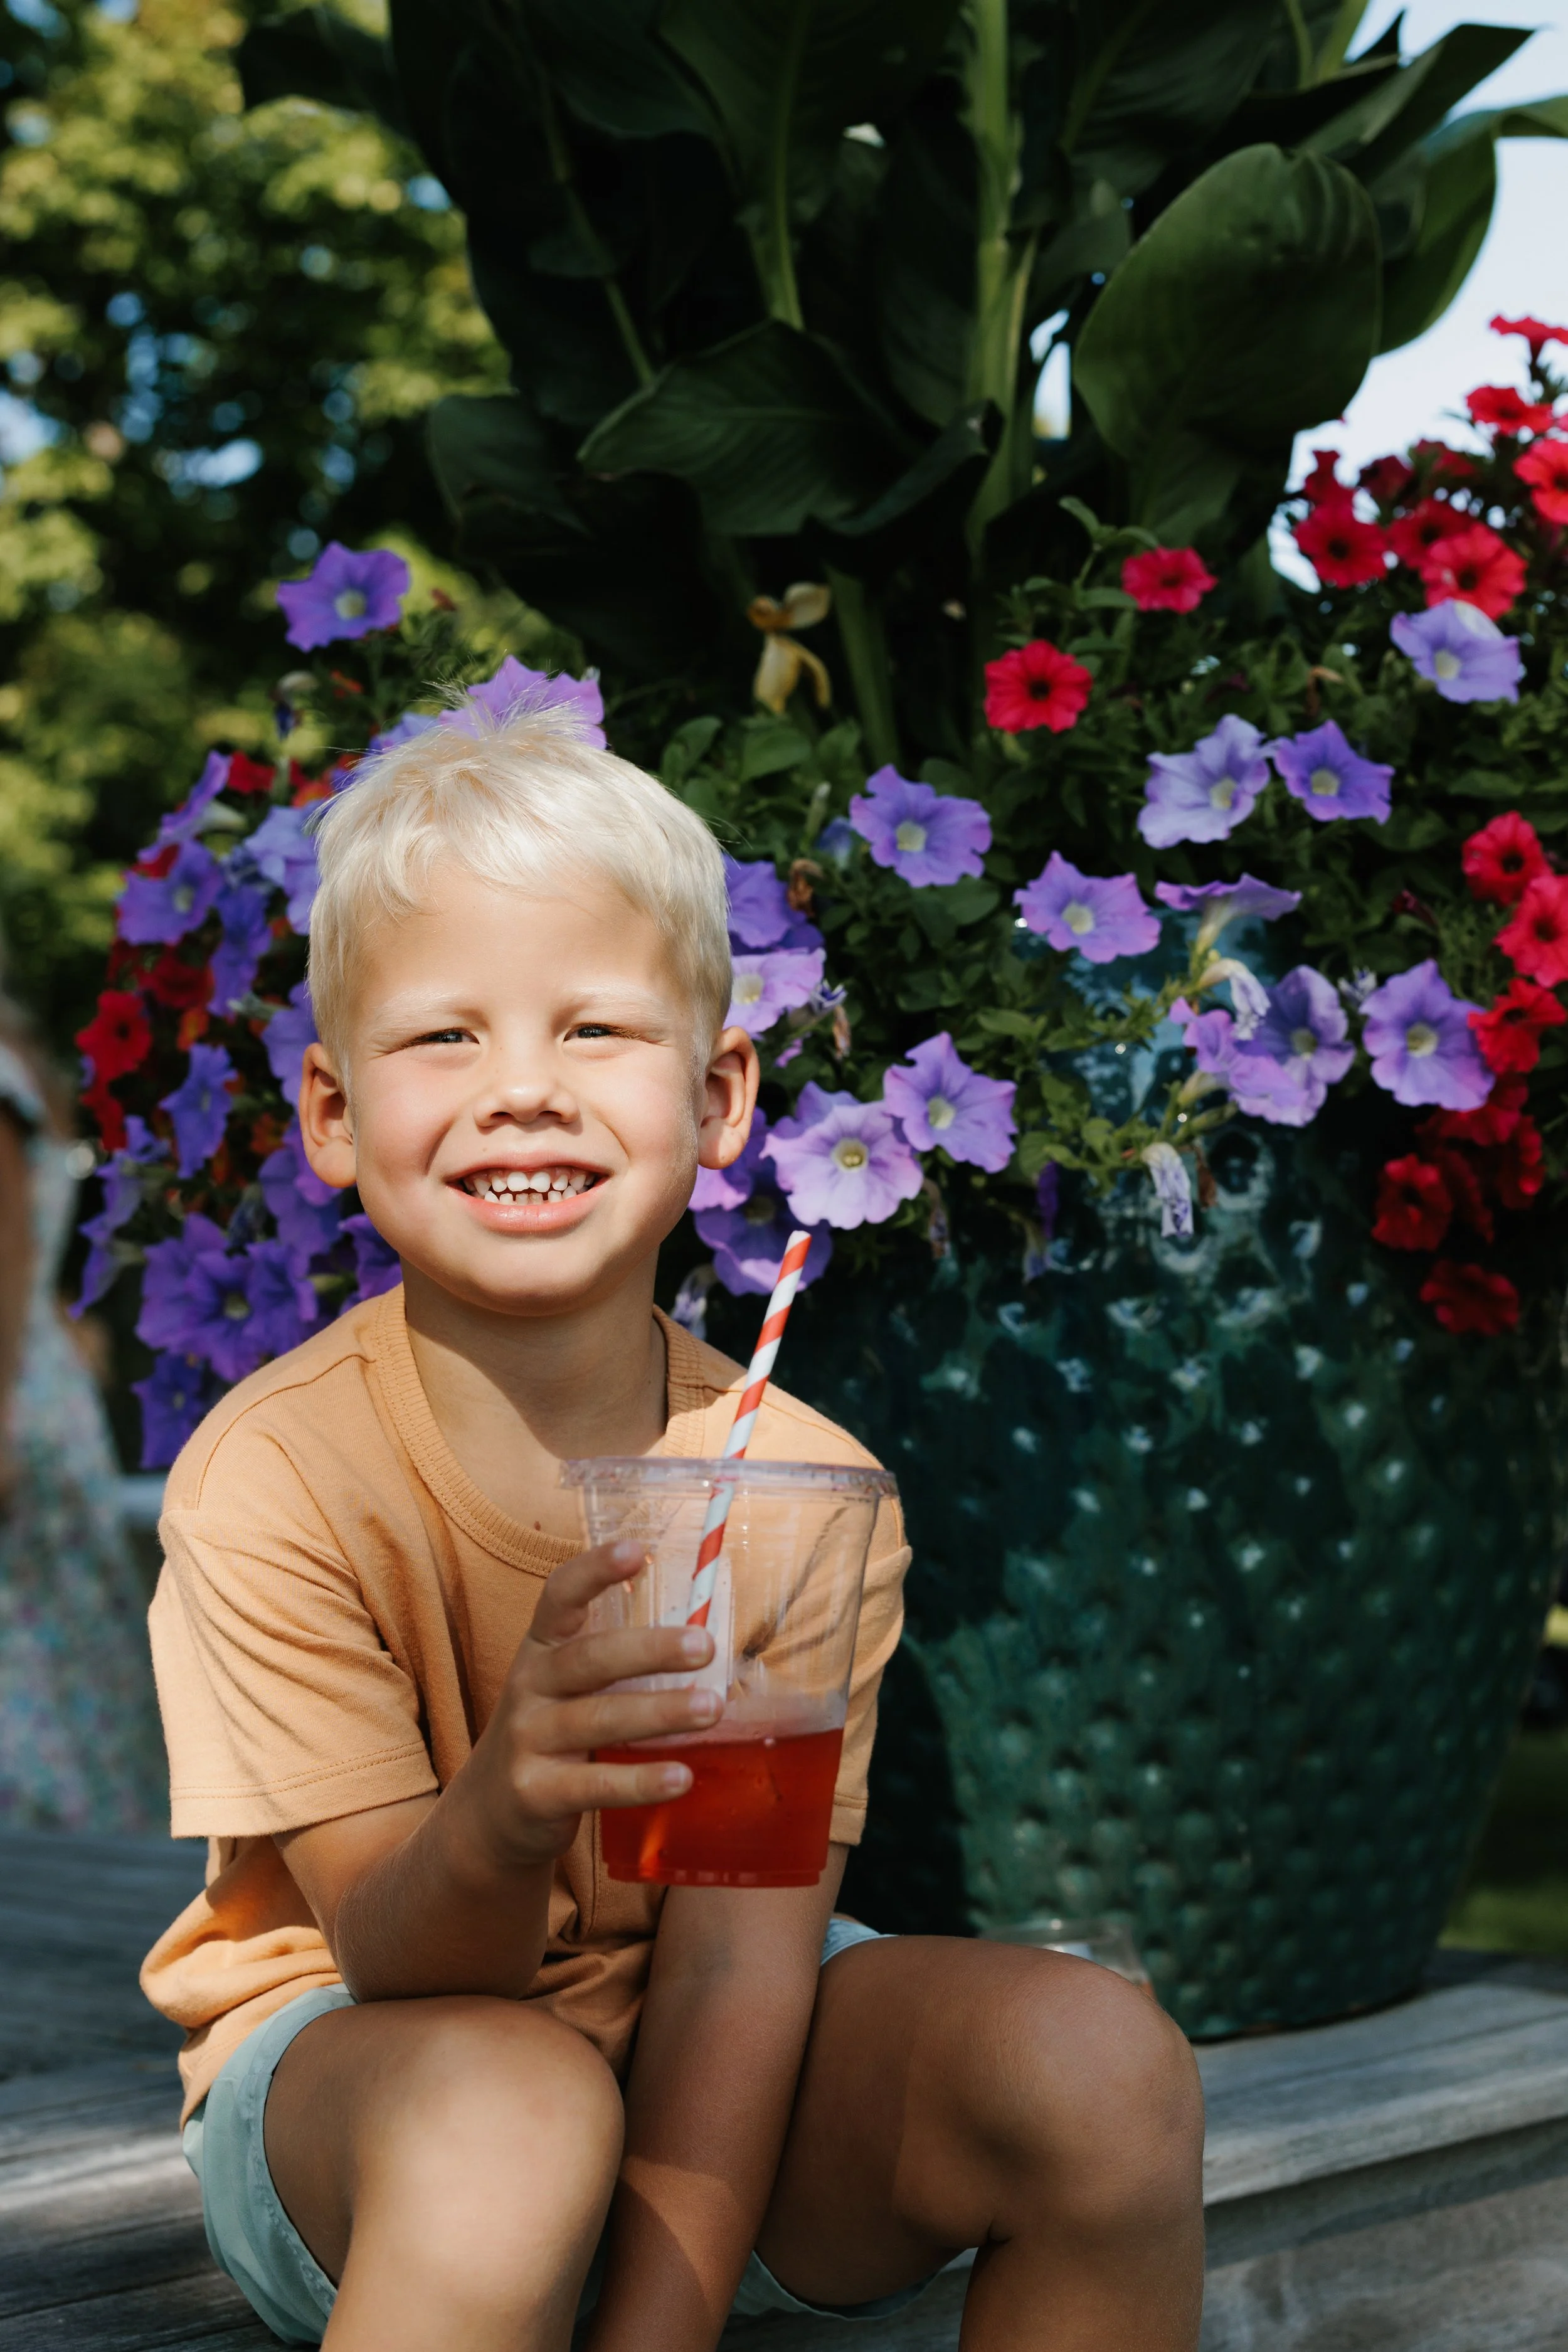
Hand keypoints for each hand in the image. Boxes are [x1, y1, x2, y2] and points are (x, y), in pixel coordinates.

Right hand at [468, 1540, 719, 1871]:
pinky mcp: (536, 1792)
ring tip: (711, 1708)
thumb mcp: (566, 1686)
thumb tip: (704, 1637)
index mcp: (541, 1649)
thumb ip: (615, 1662)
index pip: (559, 1596)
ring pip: (596, 1720)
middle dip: (649, 1649)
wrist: (490, 1812)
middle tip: (704, 1646)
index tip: (637, 1550)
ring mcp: (527, 1739)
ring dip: (659, 1712)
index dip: (594, 1571)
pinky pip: (594, 1783)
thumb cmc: (551, 1732)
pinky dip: (640, 1781)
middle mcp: (529, 1686)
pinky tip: (681, 1777)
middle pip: (589, 1659)